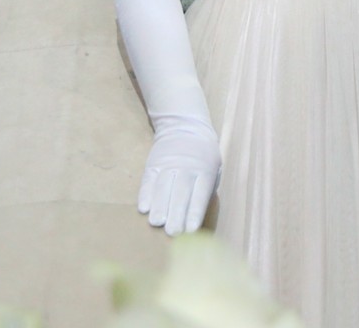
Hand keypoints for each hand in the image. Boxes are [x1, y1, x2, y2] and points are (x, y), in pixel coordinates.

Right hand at [138, 121, 220, 235]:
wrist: (185, 126)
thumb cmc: (203, 156)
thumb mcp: (214, 168)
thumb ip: (206, 189)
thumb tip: (197, 217)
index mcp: (205, 171)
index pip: (200, 194)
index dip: (194, 212)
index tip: (190, 229)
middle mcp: (186, 168)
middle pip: (180, 193)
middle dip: (176, 213)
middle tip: (172, 232)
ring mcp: (168, 164)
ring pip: (163, 187)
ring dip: (159, 206)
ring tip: (156, 223)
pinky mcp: (153, 163)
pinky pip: (148, 180)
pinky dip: (145, 194)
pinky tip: (143, 208)